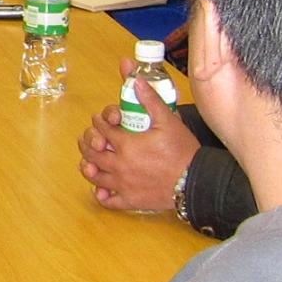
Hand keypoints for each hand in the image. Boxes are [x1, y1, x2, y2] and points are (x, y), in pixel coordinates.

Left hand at [77, 62, 198, 214]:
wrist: (195, 181)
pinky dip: (101, 195)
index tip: (99, 119)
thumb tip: (137, 81)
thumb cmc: (182, 151)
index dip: (98, 121)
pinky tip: (101, 190)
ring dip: (88, 167)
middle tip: (87, 138)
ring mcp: (123, 185)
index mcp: (126, 144)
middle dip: (88, 142)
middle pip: (93, 153)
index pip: (103, 129)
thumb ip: (150, 100)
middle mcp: (119, 165)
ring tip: (87, 162)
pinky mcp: (130, 201)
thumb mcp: (168, 121)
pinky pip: (108, 201)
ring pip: (95, 176)